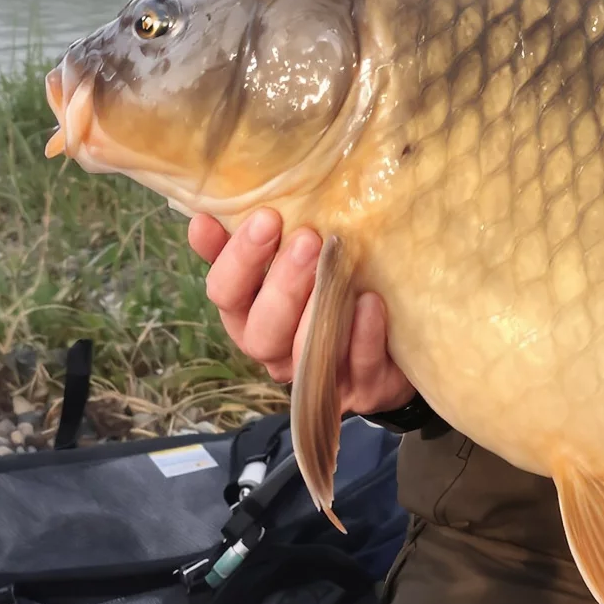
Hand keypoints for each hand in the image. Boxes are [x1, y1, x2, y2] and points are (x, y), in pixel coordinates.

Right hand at [188, 211, 417, 415]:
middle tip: (307, 239)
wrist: (398, 337)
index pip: (225, 294)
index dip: (239, 259)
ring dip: (316, 310)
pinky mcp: (364, 388)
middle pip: (260, 331)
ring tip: (336, 264)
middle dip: (281, 284)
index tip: (265, 217)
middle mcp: (276, 351)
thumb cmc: (332, 286)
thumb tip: (205, 216)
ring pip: (303, 354)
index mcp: (249, 317)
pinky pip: (360, 368)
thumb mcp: (290, 261)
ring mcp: (319, 375)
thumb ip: (250, 243)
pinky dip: (363, 334)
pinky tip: (369, 302)